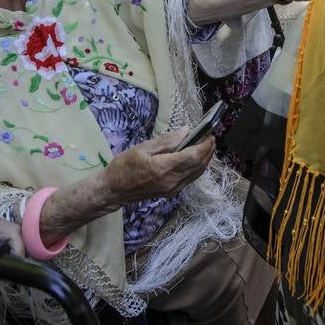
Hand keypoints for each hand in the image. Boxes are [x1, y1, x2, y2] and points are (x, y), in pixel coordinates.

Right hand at [99, 129, 214, 206]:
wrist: (114, 190)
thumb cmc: (124, 166)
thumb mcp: (143, 148)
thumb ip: (166, 141)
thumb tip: (185, 131)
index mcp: (163, 168)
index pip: (193, 156)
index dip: (204, 145)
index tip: (209, 133)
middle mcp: (172, 181)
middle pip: (199, 165)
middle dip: (208, 151)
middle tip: (210, 137)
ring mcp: (172, 189)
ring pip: (197, 174)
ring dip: (205, 160)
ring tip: (207, 146)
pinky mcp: (171, 192)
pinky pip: (190, 179)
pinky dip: (197, 168)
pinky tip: (197, 159)